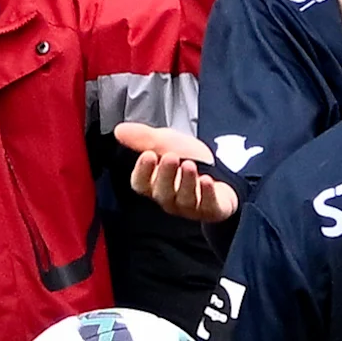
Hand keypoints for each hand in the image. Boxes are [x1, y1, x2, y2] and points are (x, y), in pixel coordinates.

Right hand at [114, 122, 240, 223]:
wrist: (222, 170)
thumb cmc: (188, 158)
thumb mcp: (167, 142)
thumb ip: (144, 138)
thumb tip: (120, 130)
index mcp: (154, 184)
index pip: (140, 184)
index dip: (142, 171)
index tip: (148, 154)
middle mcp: (169, 198)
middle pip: (162, 192)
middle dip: (166, 174)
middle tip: (171, 157)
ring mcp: (190, 206)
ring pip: (184, 199)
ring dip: (186, 181)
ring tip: (190, 165)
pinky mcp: (211, 210)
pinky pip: (208, 205)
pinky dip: (207, 193)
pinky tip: (207, 180)